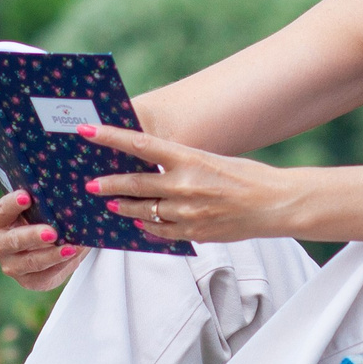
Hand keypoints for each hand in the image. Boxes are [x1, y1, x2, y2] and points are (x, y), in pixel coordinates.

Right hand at [0, 189, 82, 291]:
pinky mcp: (27, 281)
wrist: (47, 246)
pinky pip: (43, 276)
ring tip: (70, 248)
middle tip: (52, 232)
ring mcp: (10, 265)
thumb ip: (47, 202)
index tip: (27, 197)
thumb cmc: (42, 218)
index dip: (12, 204)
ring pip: (30, 262)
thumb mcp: (41, 208)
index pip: (1, 211)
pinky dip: (60, 266)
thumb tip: (71, 196)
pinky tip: (73, 256)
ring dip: (51, 255)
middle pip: (14, 240)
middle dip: (33, 236)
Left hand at [80, 123, 293, 243]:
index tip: (87, 131)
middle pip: (134, 184)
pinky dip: (149, 226)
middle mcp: (184, 185)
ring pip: (143, 211)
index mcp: (188, 158)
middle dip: (109, 184)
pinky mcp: (193, 232)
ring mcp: (187, 212)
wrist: (275, 204)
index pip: (140, 144)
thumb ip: (181, 164)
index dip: (110, 137)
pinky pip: (161, 231)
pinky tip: (141, 223)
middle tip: (90, 184)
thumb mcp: (211, 159)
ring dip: (124, 208)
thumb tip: (153, 167)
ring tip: (112, 205)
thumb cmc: (246, 176)